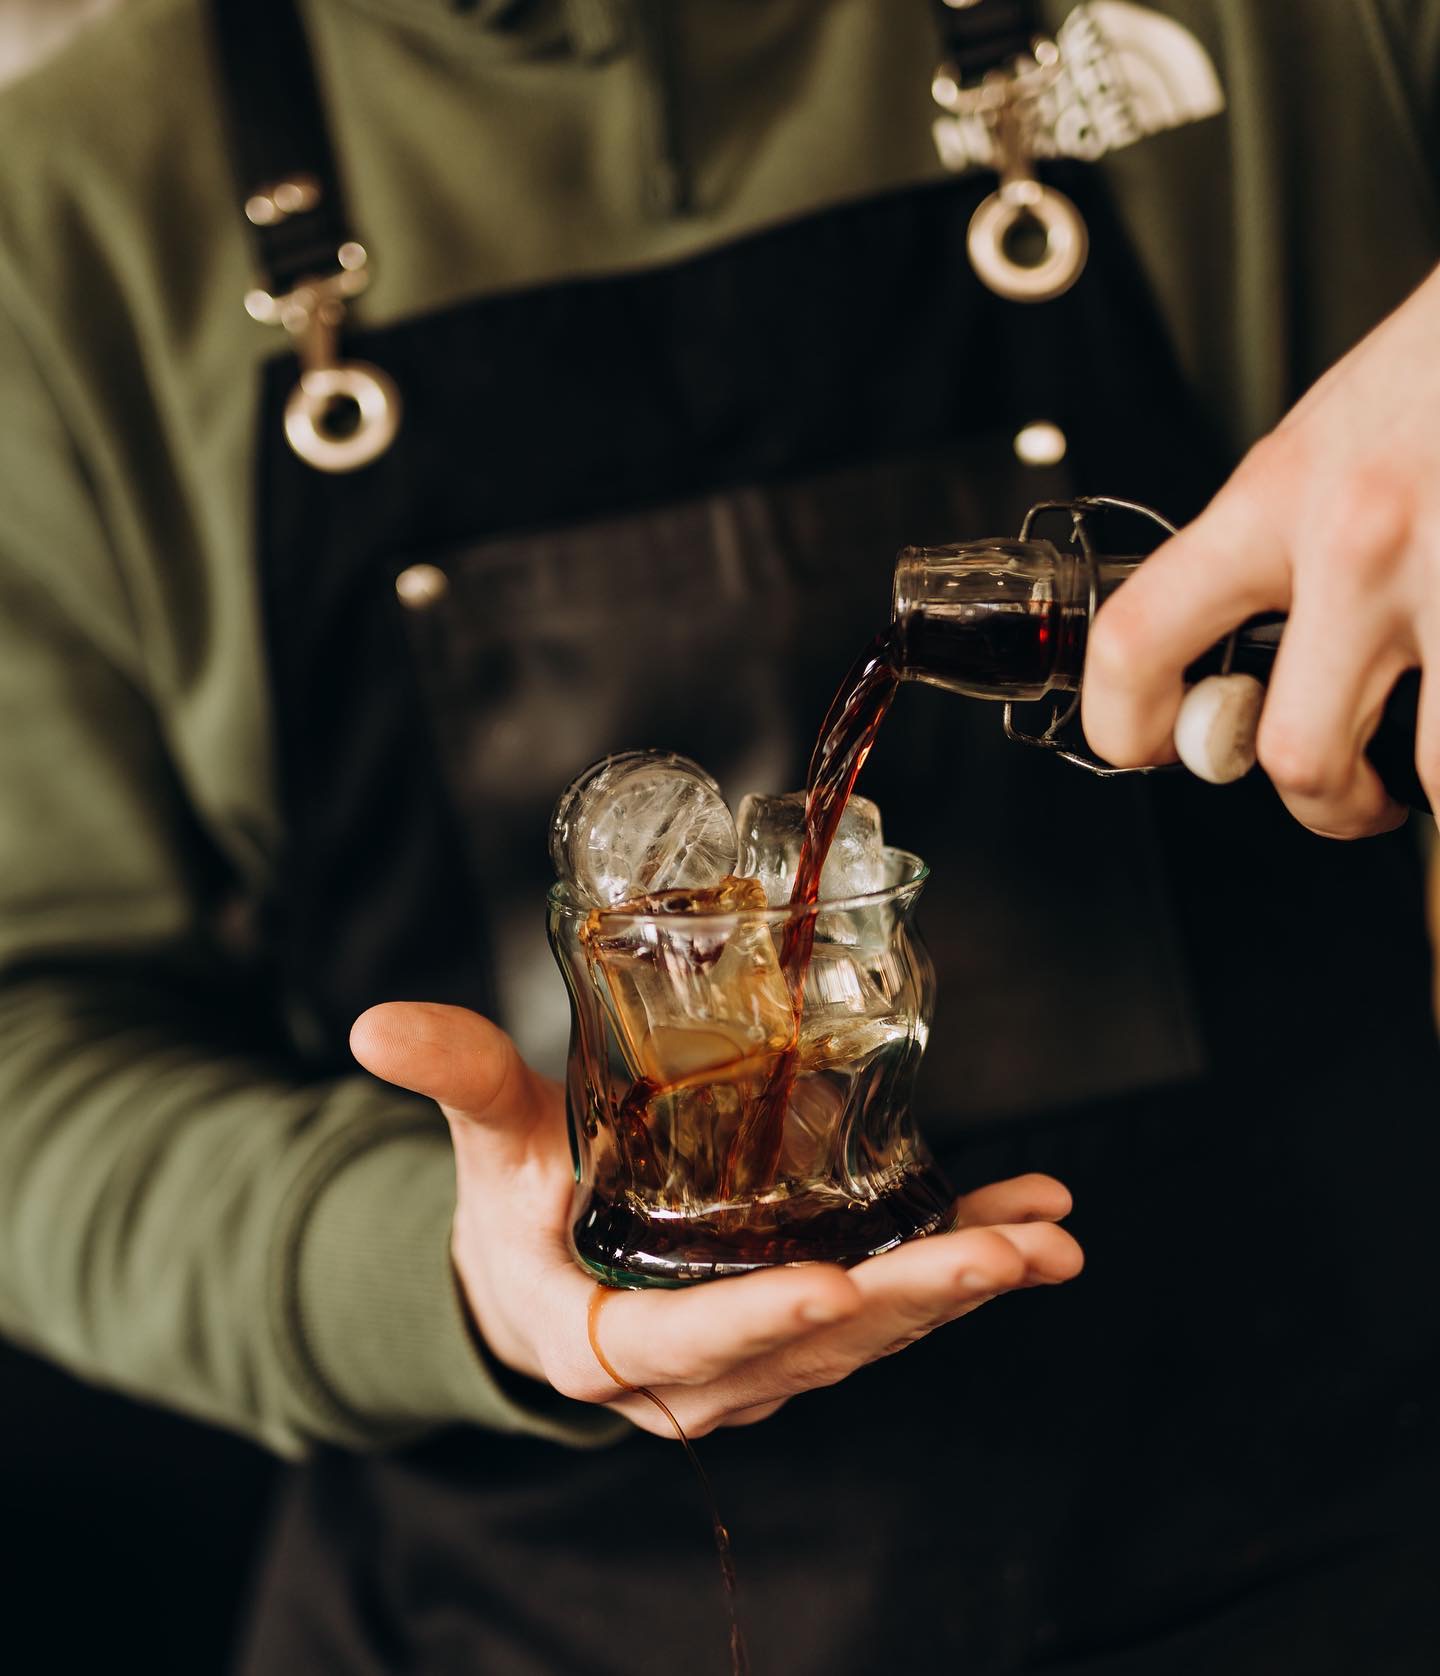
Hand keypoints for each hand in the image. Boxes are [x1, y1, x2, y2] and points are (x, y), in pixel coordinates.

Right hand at [351, 1002, 1082, 1438]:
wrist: (539, 1278)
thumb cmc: (513, 1212)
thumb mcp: (487, 1144)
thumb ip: (454, 1079)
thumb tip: (375, 1023)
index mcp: (600, 1340)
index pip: (685, 1342)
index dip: (758, 1318)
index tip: (834, 1283)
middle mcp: (692, 1376)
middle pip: (811, 1344)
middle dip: (913, 1301)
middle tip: (1003, 1254)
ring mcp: (754, 1364)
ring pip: (867, 1336)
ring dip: (961, 1289)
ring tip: (1047, 1238)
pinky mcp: (797, 1335)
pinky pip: (887, 1312)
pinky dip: (961, 1274)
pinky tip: (1033, 1231)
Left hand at [1081, 261, 1439, 837]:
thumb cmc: (1436, 376)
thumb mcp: (1316, 447)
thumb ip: (1268, 551)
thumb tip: (1237, 660)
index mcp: (1278, 496)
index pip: (1138, 635)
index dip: (1122, 720)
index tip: (1144, 748)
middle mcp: (1359, 539)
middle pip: (1298, 751)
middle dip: (1327, 804)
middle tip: (1350, 793)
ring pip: (1436, 772)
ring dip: (1433, 794)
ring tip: (1434, 770)